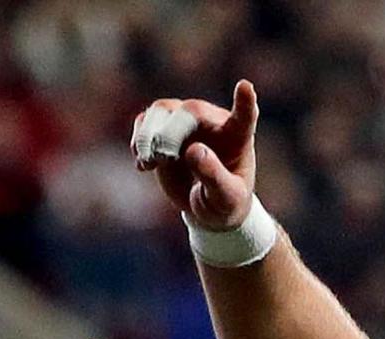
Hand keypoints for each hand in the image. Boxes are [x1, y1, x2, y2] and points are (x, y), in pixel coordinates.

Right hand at [130, 81, 259, 229]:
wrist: (206, 206)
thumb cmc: (224, 201)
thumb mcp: (225, 198)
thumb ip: (214, 174)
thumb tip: (194, 149)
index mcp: (237, 136)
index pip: (245, 115)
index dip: (244, 101)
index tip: (245, 86)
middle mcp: (211, 121)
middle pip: (189, 111)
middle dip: (171, 133)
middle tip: (163, 159)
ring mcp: (185, 123)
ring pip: (162, 110)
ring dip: (149, 134)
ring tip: (147, 163)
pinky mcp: (163, 131)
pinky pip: (145, 121)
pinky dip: (139, 139)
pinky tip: (142, 164)